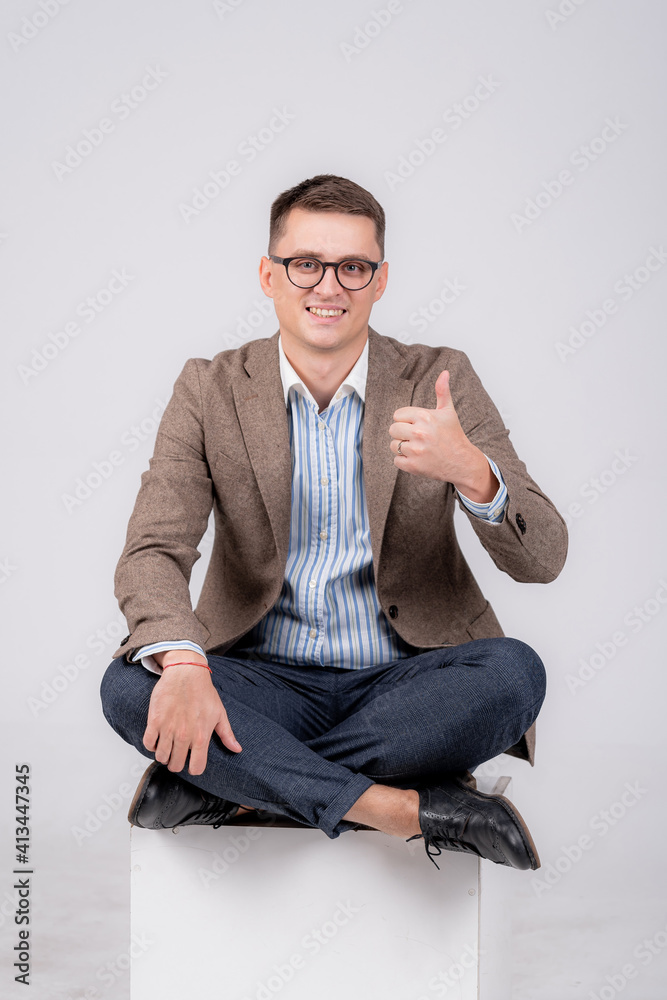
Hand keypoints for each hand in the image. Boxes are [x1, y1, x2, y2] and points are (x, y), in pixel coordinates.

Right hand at [143, 655, 241, 775]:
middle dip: (176, 762)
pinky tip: (158, 738)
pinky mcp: (154, 721)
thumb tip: (237, 750)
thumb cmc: (204, 692)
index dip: (194, 768)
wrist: (186, 673)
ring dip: (164, 755)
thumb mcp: (219, 713)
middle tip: (178, 753)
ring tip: (168, 745)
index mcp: (201, 736)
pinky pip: (148, 744)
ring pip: (160, 757)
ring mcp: (168, 729)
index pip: (196, 768)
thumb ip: (227, 734)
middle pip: (175, 766)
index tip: (192, 761)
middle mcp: (183, 735)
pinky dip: (151, 745)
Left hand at [389, 370, 497, 501]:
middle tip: (418, 438)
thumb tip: (445, 372)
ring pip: (393, 445)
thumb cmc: (453, 435)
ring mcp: (415, 450)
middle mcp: (419, 432)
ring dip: (403, 448)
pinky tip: (418, 459)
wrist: (462, 462)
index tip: (418, 426)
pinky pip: (396, 460)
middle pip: (393, 429)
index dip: (406, 421)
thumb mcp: (448, 412)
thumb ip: (442, 391)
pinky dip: (405, 461)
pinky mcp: (413, 466)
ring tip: (418, 448)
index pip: (397, 415)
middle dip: (402, 434)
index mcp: (424, 416)